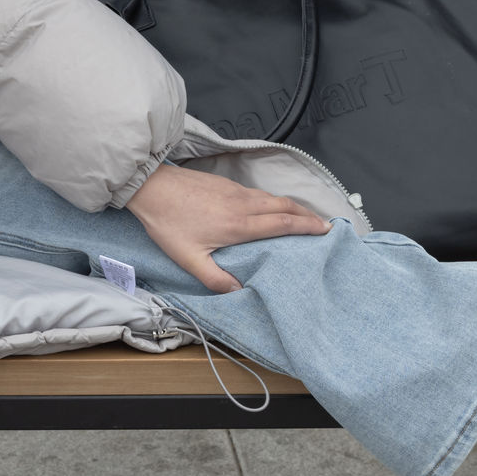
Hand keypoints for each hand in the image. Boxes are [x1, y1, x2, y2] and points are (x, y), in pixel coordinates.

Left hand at [125, 164, 328, 292]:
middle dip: (307, 215)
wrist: (151, 187)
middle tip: (324, 224)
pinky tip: (272, 207)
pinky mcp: (226, 183)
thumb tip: (238, 292)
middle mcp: (243, 204)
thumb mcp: (188, 258)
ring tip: (304, 217)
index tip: (325, 230)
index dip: (306, 227)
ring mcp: (235, 191)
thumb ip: (215, 278)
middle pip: (285, 206)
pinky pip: (259, 192)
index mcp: (239, 224)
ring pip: (272, 197)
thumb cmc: (169, 223)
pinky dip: (275, 200)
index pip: (282, 224)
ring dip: (293, 206)